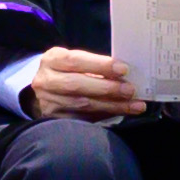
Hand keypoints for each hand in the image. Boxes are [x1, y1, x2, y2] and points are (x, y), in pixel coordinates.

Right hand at [18, 48, 148, 124]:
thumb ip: (94, 66)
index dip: (100, 65)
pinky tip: (120, 114)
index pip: (75, 61)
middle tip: (130, 90)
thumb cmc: (67, 72)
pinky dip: (105, 116)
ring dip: (112, 105)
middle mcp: (46, 80)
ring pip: (83, 105)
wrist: (45, 91)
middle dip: (107, 88)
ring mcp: (48, 102)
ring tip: (134, 106)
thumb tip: (124, 74)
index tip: (123, 69)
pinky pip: (83, 119)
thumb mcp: (74, 62)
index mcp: (52, 60)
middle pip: (77, 85)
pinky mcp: (54, 119)